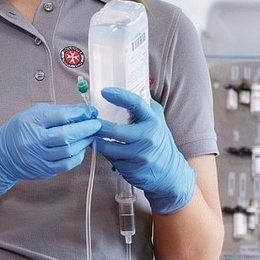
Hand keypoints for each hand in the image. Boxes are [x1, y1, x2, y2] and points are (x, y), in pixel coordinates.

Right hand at [0, 103, 100, 194]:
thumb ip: (57, 112)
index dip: (79, 113)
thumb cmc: (19, 131)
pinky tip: (81, 148)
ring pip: (69, 150)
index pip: (60, 116)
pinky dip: (78, 156)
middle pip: (67, 135)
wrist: (2, 156)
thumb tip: (82, 111)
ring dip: (84, 141)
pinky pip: (67, 164)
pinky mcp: (44, 170)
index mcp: (31, 122)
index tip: (90, 111)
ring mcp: (39, 158)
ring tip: (90, 135)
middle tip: (97, 123)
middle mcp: (34, 141)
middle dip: (86, 128)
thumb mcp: (33, 114)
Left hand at [94, 87, 195, 214]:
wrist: (170, 173)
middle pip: (115, 130)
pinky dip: (105, 154)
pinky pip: (111, 160)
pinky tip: (104, 150)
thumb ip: (143, 107)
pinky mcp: (132, 170)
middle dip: (99, 126)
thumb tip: (126, 86)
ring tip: (92, 136)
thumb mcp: (156, 121)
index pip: (136, 104)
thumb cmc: (158, 141)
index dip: (120, 96)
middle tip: (89, 122)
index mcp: (153, 121)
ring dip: (98, 142)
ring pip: (109, 147)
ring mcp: (140, 156)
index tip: (105, 91)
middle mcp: (148, 138)